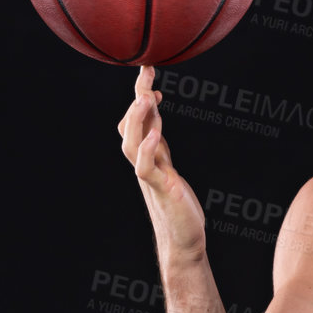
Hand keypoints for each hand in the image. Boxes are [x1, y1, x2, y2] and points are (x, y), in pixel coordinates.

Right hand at [117, 64, 205, 258]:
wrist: (182, 240)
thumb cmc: (178, 206)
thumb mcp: (168, 166)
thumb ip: (160, 143)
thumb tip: (154, 114)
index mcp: (148, 155)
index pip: (137, 120)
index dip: (140, 95)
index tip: (150, 72)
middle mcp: (144, 163)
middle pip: (129, 126)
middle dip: (137, 98)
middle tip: (147, 73)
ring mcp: (151, 177)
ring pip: (131, 143)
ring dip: (137, 120)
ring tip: (146, 98)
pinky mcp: (161, 191)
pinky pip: (146, 168)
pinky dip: (148, 150)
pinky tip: (156, 134)